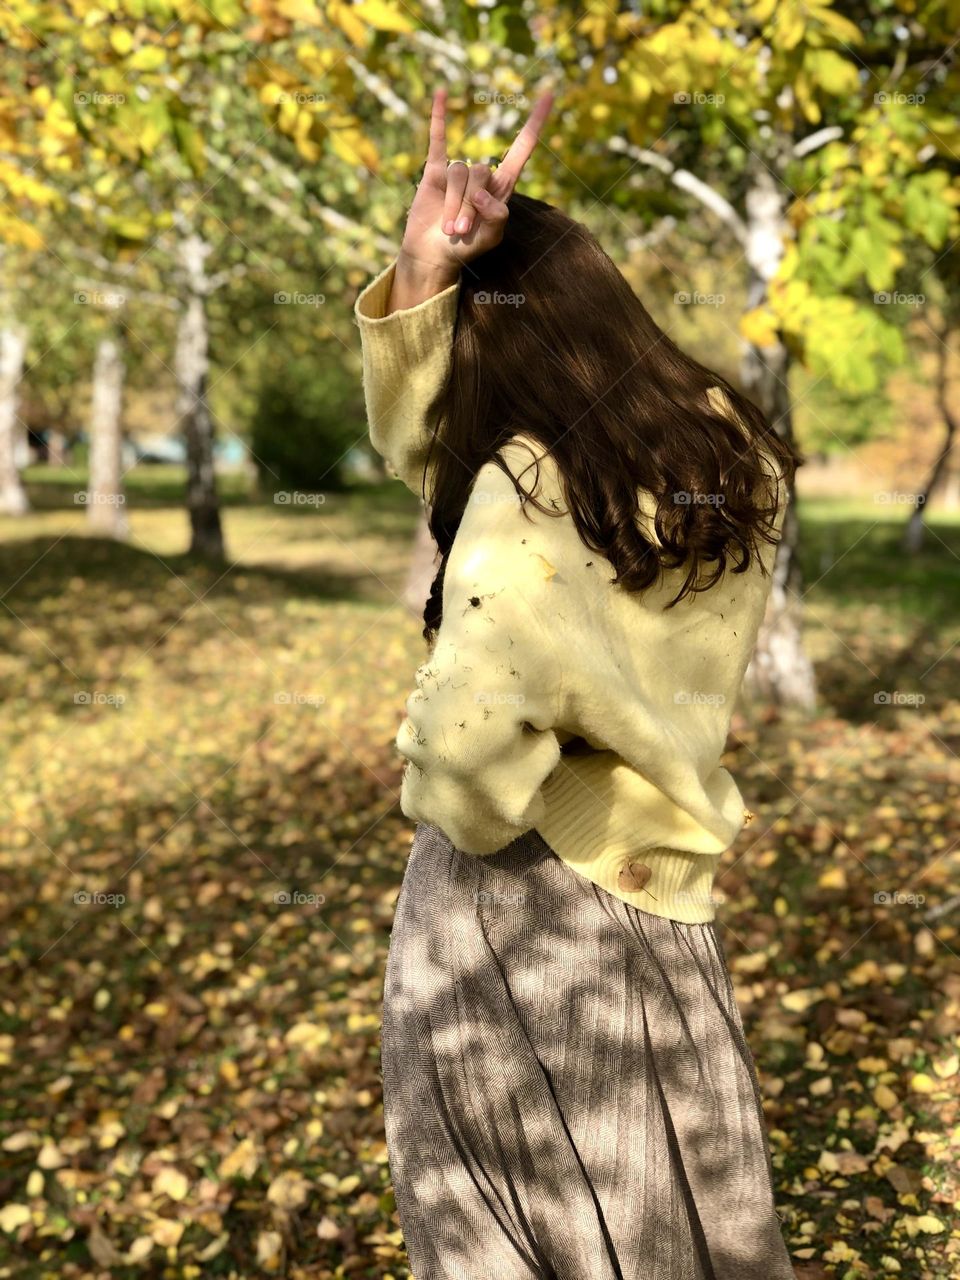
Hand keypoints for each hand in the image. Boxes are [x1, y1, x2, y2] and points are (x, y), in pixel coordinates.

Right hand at [390, 86, 553, 308]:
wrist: (434, 254)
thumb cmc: (466, 248)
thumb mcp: (490, 238)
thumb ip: (497, 217)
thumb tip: (482, 192)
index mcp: (502, 186)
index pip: (522, 148)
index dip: (534, 124)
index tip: (549, 94)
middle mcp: (482, 175)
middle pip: (481, 172)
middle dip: (471, 205)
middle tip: (463, 231)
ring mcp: (459, 172)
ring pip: (459, 173)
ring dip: (454, 205)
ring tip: (450, 228)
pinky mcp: (435, 171)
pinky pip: (438, 141)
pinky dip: (439, 118)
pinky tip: (441, 92)